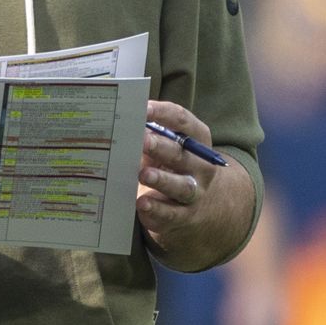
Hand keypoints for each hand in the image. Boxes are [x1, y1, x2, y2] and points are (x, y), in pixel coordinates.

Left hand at [138, 100, 252, 269]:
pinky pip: (172, 214)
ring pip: (181, 185)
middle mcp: (201, 166)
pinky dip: (157, 209)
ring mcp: (196, 192)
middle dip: (162, 147)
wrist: (206, 206)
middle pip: (182, 154)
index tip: (143, 108)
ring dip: (162, 179)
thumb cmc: (176, 167)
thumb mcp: (170, 148)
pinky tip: (142, 203)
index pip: (183, 121)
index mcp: (197, 140)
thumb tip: (119, 126)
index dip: (163, 113)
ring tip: (144, 174)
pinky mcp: (185, 216)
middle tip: (143, 140)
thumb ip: (150, 137)